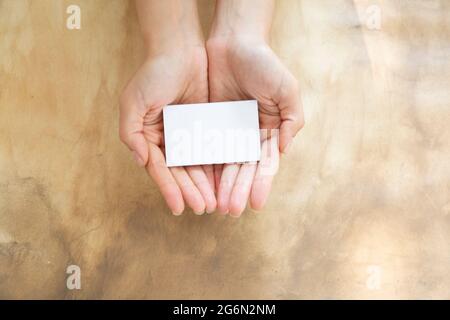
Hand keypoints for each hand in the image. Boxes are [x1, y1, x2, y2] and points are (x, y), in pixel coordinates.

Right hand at [120, 47, 215, 214]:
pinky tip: (223, 181)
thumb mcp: (134, 102)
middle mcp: (167, 140)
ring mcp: (187, 134)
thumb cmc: (154, 74)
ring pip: (197, 165)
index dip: (169, 188)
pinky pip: (211, 150)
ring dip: (204, 184)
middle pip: (180, 172)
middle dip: (190, 191)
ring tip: (214, 203)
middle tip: (202, 209)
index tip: (178, 207)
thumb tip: (141, 161)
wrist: (181, 49)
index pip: (160, 169)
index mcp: (148, 137)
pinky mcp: (206, 126)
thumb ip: (132, 133)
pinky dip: (216, 166)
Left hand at [207, 36, 303, 215]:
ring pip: (225, 164)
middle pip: (243, 169)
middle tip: (230, 210)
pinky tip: (202, 184)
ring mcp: (228, 132)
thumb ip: (291, 120)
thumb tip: (284, 150)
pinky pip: (206, 149)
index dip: (261, 184)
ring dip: (222, 186)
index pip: (265, 164)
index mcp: (270, 132)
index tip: (255, 203)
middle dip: (238, 190)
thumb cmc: (264, 63)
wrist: (233, 41)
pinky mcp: (209, 125)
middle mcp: (249, 136)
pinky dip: (205, 167)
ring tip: (216, 206)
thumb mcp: (287, 89)